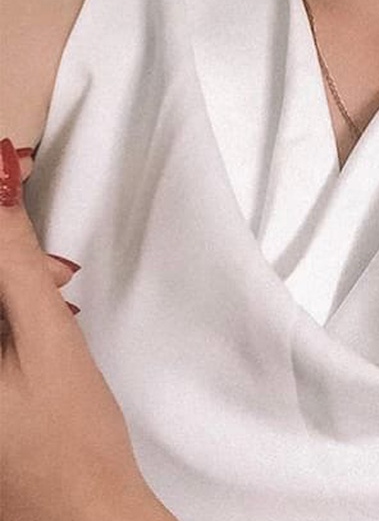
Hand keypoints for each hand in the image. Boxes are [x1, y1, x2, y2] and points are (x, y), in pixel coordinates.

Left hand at [0, 138, 174, 520]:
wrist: (83, 515)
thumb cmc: (71, 444)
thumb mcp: (47, 338)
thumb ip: (15, 261)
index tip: (18, 178)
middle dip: (6, 255)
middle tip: (51, 267)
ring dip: (8, 282)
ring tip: (55, 290)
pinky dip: (7, 313)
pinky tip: (38, 316)